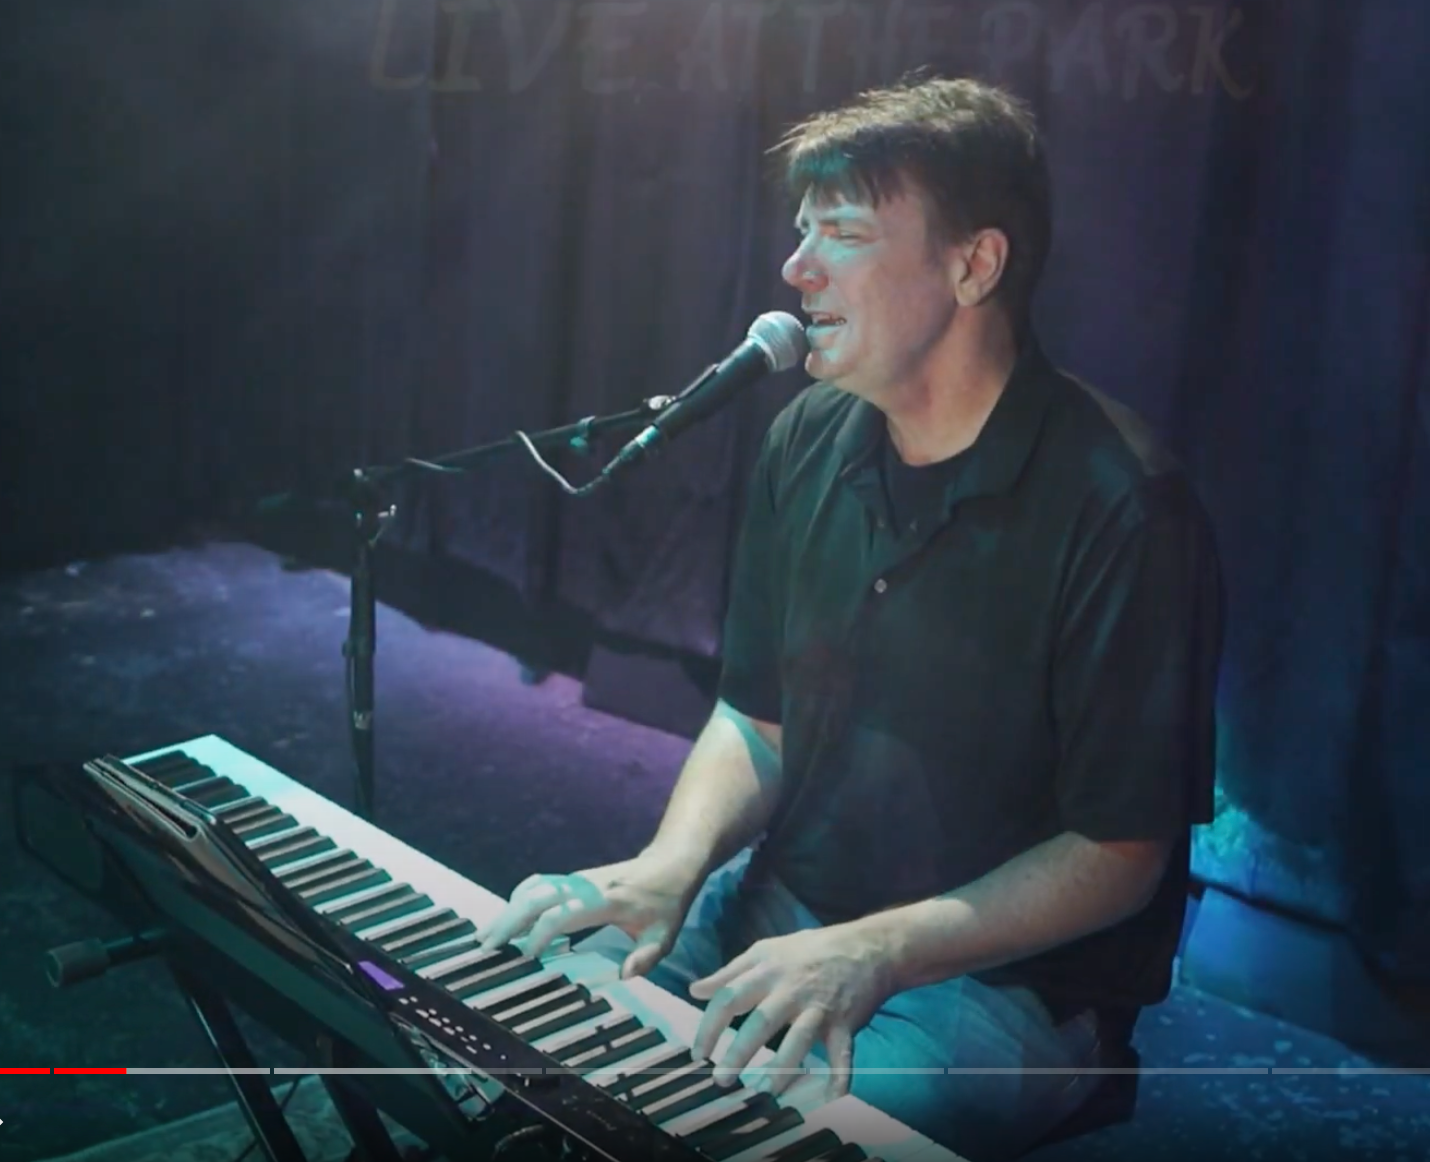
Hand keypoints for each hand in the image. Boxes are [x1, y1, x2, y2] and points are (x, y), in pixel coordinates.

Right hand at [475, 854, 701, 978]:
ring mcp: (576, 879)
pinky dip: (518, 900)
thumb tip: (624, 975)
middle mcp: (584, 885)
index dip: (541, 933)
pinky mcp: (572, 879)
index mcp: (604, 900)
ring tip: (486, 935)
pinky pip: (538, 885)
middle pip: (537, 897)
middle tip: (486, 945)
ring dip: (508, 910)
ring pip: (533, 889)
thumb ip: (647, 956)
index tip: (526, 956)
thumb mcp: (665, 934)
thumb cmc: (667, 901)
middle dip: (509, 920)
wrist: (670, 862)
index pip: (563, 914)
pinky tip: (507, 919)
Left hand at [687, 925, 893, 1097]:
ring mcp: (820, 1008)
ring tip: (763, 1091)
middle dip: (738, 1052)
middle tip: (721, 1079)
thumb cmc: (811, 950)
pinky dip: (839, 1076)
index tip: (698, 1052)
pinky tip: (829, 1096)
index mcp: (768, 970)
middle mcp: (792, 989)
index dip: (709, 1026)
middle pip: (761, 1022)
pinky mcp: (845, 1023)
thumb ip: (730, 973)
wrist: (868, 947)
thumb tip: (695, 990)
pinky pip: (841, 1054)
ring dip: (781, 1069)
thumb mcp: (767, 951)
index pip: (730, 997)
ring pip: (798, 1040)